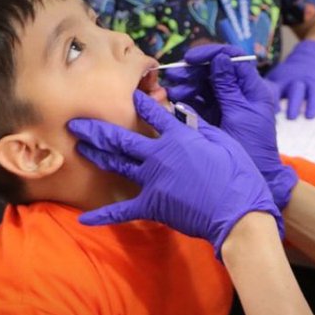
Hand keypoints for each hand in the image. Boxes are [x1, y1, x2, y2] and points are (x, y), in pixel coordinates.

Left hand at [68, 92, 280, 254]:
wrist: (236, 214)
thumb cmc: (238, 177)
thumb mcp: (224, 142)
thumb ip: (203, 128)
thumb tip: (190, 118)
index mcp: (178, 137)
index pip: (153, 114)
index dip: (140, 103)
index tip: (129, 95)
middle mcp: (159, 154)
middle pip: (121, 138)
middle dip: (98, 128)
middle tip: (76, 122)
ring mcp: (152, 180)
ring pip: (117, 164)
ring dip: (96, 154)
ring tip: (79, 146)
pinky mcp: (152, 205)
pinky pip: (122, 211)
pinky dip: (103, 216)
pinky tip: (83, 219)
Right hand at [167, 45, 296, 210]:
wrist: (258, 177)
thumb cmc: (254, 147)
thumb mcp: (240, 114)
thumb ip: (228, 88)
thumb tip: (220, 59)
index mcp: (253, 89)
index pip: (233, 58)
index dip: (211, 54)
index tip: (191, 60)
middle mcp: (240, 93)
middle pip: (215, 70)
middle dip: (193, 71)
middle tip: (174, 76)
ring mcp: (227, 104)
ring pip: (205, 85)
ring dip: (187, 85)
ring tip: (172, 91)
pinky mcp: (216, 116)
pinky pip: (200, 101)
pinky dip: (187, 99)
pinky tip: (174, 99)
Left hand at [265, 40, 314, 119]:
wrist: (310, 57)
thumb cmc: (289, 75)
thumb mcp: (277, 78)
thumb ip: (268, 90)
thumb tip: (254, 104)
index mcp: (285, 81)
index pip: (278, 90)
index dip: (274, 100)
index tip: (273, 111)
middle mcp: (299, 81)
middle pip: (296, 91)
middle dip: (294, 103)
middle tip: (291, 117)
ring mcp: (312, 82)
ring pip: (313, 92)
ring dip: (311, 104)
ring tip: (309, 116)